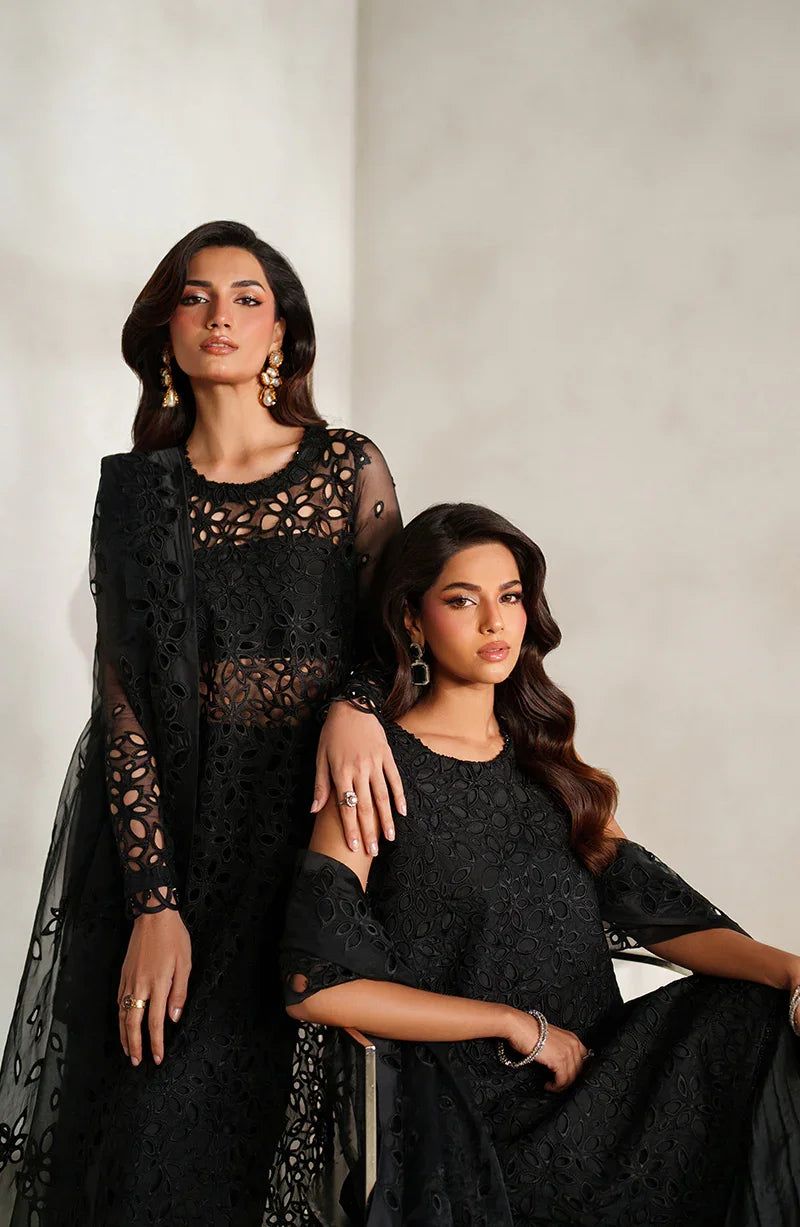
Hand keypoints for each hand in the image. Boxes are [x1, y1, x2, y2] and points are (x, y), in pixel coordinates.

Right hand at [117, 909, 191, 1066]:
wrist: (153, 916)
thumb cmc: (174, 937)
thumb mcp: (185, 963)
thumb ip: (179, 992)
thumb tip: (173, 1017)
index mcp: (158, 984)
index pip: (155, 1022)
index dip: (155, 1042)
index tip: (156, 1058)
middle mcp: (140, 985)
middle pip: (133, 1023)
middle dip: (134, 1045)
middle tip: (136, 1061)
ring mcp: (129, 980)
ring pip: (122, 1014)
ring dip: (123, 1034)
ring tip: (127, 1049)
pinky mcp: (123, 973)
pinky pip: (119, 1000)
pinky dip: (119, 1016)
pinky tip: (122, 1022)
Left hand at [313, 702, 405, 854]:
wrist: (351, 705)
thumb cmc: (332, 733)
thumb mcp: (320, 757)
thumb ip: (320, 785)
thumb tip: (314, 810)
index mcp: (341, 772)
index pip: (346, 807)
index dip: (350, 829)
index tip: (353, 847)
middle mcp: (359, 770)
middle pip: (365, 807)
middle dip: (369, 831)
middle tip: (373, 851)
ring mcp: (375, 763)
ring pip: (382, 796)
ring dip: (386, 820)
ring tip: (390, 838)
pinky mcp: (386, 756)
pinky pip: (394, 779)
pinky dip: (399, 796)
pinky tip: (402, 812)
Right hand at [505, 1009, 590, 1091]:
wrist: (519, 1026)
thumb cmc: (529, 1031)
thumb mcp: (550, 1038)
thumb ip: (560, 1047)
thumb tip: (560, 1063)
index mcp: (572, 1037)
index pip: (582, 1059)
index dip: (574, 1070)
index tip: (566, 1076)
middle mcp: (573, 1044)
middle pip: (578, 1070)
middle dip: (568, 1079)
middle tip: (558, 1083)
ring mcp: (567, 1052)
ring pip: (571, 1077)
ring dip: (561, 1085)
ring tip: (552, 1085)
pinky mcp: (559, 1060)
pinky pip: (563, 1080)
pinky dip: (556, 1086)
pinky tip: (549, 1085)